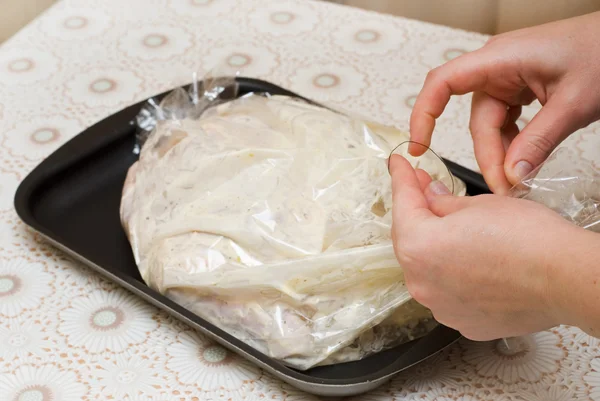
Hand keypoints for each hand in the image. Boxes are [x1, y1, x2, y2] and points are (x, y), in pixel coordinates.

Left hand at [389, 155, 584, 339]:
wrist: (564, 278)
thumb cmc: (528, 240)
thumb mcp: (479, 204)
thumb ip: (444, 202)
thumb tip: (432, 197)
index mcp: (418, 246)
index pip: (402, 203)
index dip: (401, 179)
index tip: (397, 166)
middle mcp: (421, 281)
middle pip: (409, 239)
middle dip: (416, 212)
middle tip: (425, 188)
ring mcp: (440, 306)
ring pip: (428, 268)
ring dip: (435, 246)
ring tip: (453, 226)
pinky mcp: (462, 320)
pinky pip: (448, 291)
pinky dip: (452, 274)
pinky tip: (470, 260)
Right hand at [409, 12, 599, 194]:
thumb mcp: (573, 102)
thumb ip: (540, 140)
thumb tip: (512, 174)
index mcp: (500, 58)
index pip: (443, 83)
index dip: (424, 114)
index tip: (420, 147)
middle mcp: (498, 67)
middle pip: (476, 119)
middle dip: (488, 156)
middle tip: (504, 187)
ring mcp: (509, 77)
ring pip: (491, 125)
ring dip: (502, 153)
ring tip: (519, 179)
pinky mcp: (521, 88)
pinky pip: (507, 121)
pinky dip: (515, 143)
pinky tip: (526, 160)